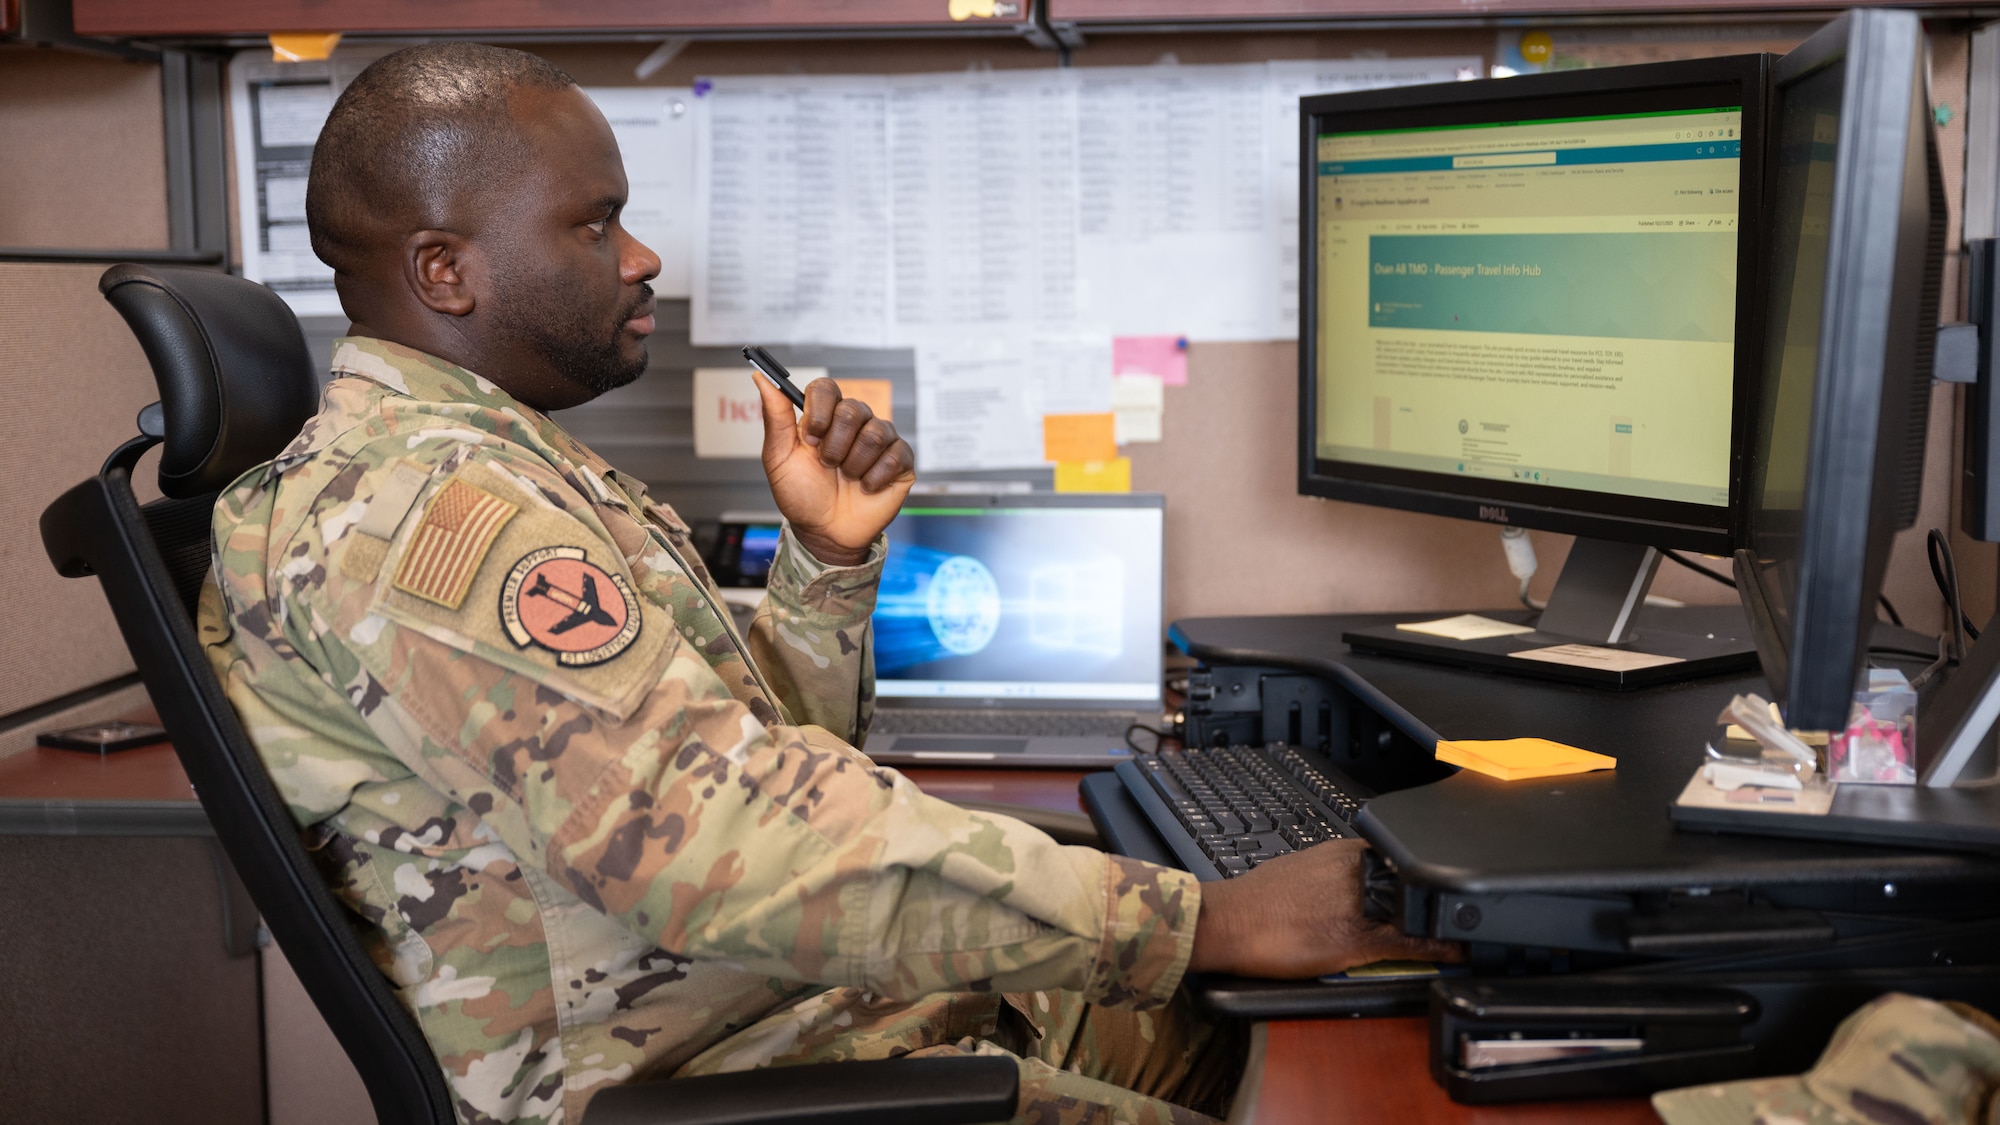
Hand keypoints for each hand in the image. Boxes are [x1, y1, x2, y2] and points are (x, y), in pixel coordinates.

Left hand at [757, 373, 915, 566]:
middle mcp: (855, 423)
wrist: (824, 533)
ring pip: (875, 433)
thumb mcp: (779, 457)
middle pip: (853, 409)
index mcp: (825, 417)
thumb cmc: (802, 496)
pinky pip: (896, 455)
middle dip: (835, 445)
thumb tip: (761, 377)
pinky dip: (875, 477)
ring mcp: (880, 440)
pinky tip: (866, 487)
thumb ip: (775, 416)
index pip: (826, 388)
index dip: (820, 410)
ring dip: (854, 464)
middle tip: (828, 465)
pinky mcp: (901, 461)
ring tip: (847, 478)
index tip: (810, 438)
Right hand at [1188, 840, 1464, 977]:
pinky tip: (1456, 951)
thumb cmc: (1256, 900)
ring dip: (1441, 917)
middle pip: (1412, 878)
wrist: (1228, 920)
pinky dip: (1439, 947)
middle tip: (1458, 904)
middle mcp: (1355, 871)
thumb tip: (1350, 878)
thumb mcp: (1300, 868)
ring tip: (1466, 925)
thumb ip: (1332, 869)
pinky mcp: (1355, 938)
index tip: (1436, 879)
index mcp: (1342, 852)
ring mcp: (1358, 904)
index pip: (1396, 853)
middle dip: (1435, 891)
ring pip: (1416, 908)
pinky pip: (1409, 941)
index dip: (1420, 870)